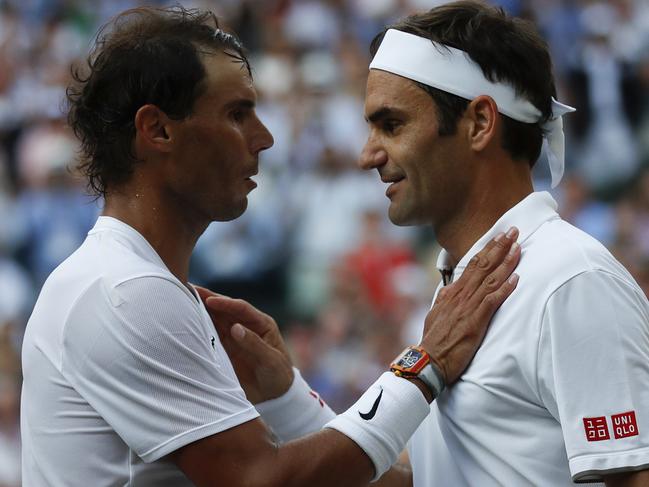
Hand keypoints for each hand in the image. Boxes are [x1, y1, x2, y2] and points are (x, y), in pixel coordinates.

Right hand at [195, 287, 293, 403]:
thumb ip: (255, 344)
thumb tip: (235, 328)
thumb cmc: (278, 375)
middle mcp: (245, 326)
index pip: (241, 308)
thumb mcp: (271, 360)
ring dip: (199, 312)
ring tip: (180, 302)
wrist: (274, 396)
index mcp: (261, 324)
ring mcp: (233, 337)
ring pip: (214, 320)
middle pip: (224, 310)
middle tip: (187, 289)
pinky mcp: (223, 350)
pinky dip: (197, 330)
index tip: (209, 300)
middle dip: (206, 299)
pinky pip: (209, 336)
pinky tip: (184, 325)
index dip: (225, 303)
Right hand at [421, 227, 520, 385]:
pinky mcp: (474, 322)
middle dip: (499, 247)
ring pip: (490, 279)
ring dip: (505, 262)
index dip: (488, 249)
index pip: (473, 265)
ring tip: (518, 248)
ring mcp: (467, 307)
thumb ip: (444, 299)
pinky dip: (504, 289)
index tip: (499, 236)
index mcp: (452, 292)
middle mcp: (460, 295)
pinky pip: (492, 301)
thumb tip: (450, 288)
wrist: (428, 359)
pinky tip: (516, 279)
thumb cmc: (434, 340)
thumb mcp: (436, 313)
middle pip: (483, 266)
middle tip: (513, 231)